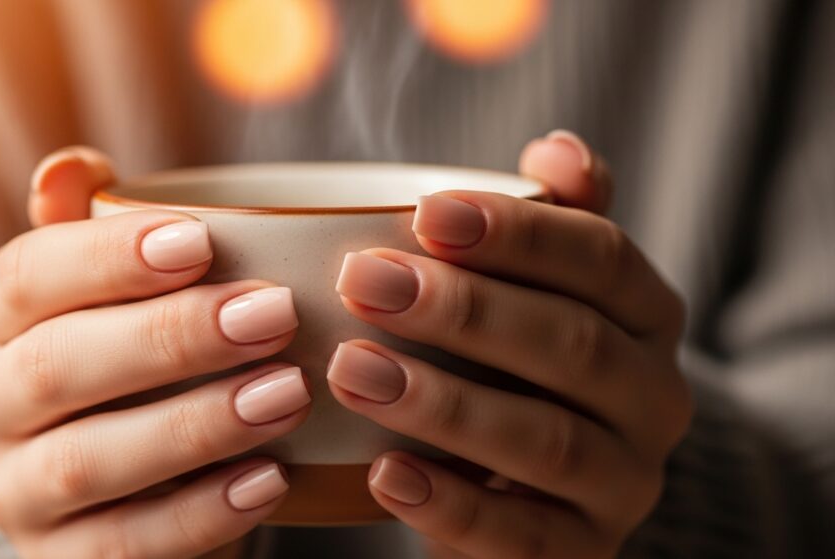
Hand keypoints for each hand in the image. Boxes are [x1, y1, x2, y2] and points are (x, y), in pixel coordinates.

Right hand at [0, 147, 310, 558]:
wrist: (134, 480)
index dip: (110, 256)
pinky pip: (123, 546)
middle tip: (274, 313)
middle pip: (57, 366)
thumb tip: (71, 169)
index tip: (203, 240)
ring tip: (288, 394)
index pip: (29, 276)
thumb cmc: (135, 362)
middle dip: (170, 336)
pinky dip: (201, 514)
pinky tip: (270, 478)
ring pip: (87, 461)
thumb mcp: (114, 293)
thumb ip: (92, 232)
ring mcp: (11, 492)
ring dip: (195, 425)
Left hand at [327, 131, 691, 557]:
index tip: (422, 213)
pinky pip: (524, 537)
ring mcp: (626, 483)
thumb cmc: (520, 363)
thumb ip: (554, 221)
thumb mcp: (542, 288)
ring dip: (444, 404)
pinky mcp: (583, 553)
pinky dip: (452, 507)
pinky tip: (383, 474)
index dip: (517, 232)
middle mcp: (656, 398)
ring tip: (352, 371)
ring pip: (546, 441)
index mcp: (647, 316)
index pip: (601, 258)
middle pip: (573, 345)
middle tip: (364, 283)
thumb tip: (557, 149)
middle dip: (465, 311)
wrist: (542, 487)